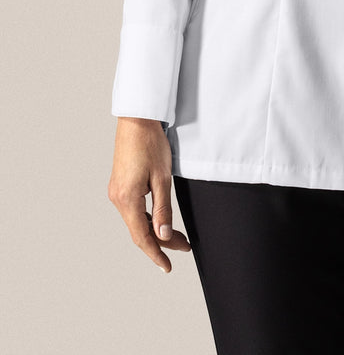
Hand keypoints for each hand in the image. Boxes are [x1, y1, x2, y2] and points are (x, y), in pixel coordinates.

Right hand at [108, 117, 191, 272]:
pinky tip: (160, 220)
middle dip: (161, 241)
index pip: (142, 237)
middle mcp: (117, 198)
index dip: (156, 254)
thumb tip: (163, 235)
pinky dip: (148, 218)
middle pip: (140, 230)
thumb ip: (163, 208)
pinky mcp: (120, 185)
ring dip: (155, 229)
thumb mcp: (162, 177)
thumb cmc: (150, 143)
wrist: (137, 119)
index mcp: (127, 199)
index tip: (168, 266)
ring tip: (177, 236)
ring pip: (137, 220)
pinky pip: (134, 209)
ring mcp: (117, 191)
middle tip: (184, 246)